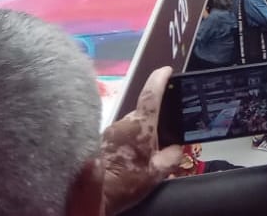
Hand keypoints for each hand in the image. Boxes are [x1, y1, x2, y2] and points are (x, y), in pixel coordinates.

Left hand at [100, 66, 182, 215]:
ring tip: (136, 160)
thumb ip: (172, 156)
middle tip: (154, 146)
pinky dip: (121, 146)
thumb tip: (175, 148)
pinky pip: (116, 138)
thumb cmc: (126, 182)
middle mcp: (123, 123)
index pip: (151, 94)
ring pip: (127, 128)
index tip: (166, 70)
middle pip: (141, 116)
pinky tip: (121, 163)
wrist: (91, 196)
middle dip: (149, 126)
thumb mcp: (157, 174)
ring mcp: (108, 131)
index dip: (160, 79)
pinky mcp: (96, 141)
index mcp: (141, 126)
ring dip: (134, 138)